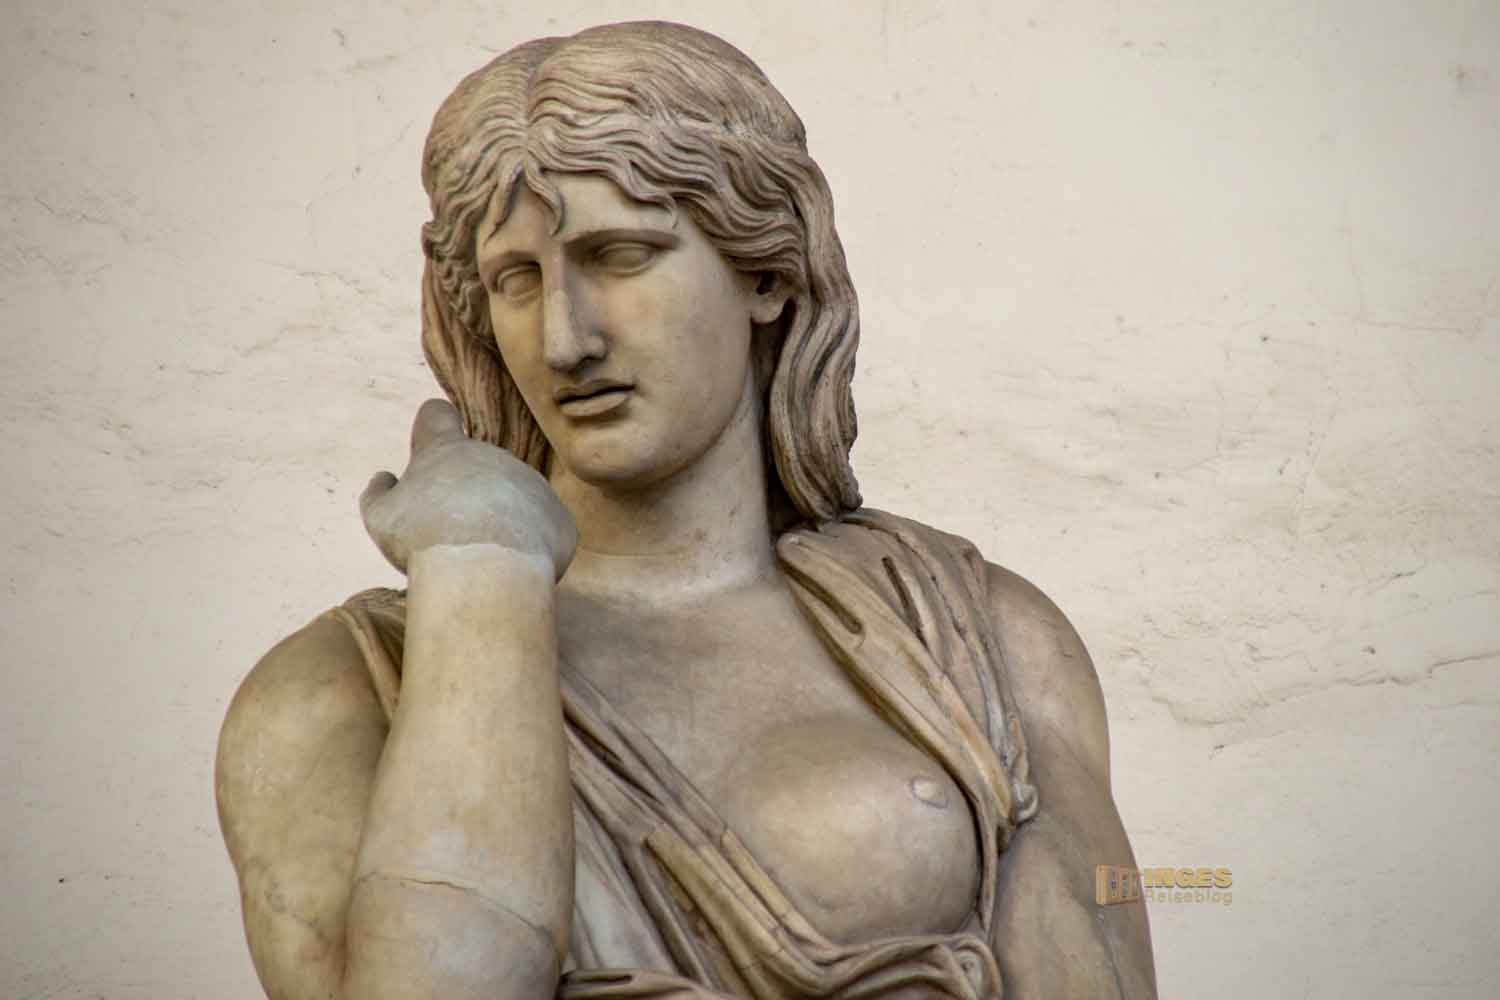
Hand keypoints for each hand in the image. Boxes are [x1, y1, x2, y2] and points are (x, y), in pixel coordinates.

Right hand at [360, 399, 576, 576]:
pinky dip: (528, 548)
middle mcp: (494, 456)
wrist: (485, 573)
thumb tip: (385, 479)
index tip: (426, 446)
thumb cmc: (424, 540)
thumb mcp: (381, 517)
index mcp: (448, 449)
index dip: (430, 427)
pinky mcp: (558, 517)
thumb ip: (379, 493)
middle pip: (477, 471)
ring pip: (513, 502)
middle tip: (450, 536)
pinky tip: (511, 569)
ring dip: (499, 524)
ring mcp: (532, 484)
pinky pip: (541, 531)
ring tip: (482, 559)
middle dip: (466, 497)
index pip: (436, 415)